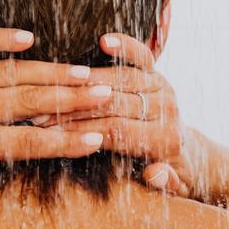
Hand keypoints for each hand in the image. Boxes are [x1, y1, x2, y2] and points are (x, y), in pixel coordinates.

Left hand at [0, 28, 121, 209]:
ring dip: (50, 71)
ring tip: (86, 72)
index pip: (23, 143)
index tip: (95, 139)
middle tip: (105, 93)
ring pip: (10, 73)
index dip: (61, 142)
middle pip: (25, 102)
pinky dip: (0, 37)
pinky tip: (30, 37)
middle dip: (69, 98)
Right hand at [30, 33, 194, 196]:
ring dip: (84, 82)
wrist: (188, 156)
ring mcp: (162, 89)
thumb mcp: (172, 188)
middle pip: (113, 104)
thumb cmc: (170, 176)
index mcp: (164, 140)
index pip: (116, 131)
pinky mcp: (158, 74)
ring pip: (121, 79)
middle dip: (75, 108)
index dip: (80, 130)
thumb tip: (155, 173)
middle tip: (40, 111)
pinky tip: (104, 40)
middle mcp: (165, 111)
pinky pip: (142, 56)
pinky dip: (125, 47)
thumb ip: (165, 183)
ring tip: (52, 87)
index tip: (50, 132)